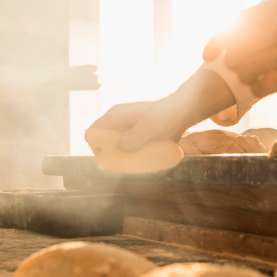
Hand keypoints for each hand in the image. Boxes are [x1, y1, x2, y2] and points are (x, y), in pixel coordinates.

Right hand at [86, 70, 236, 151]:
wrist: (183, 112)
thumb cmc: (167, 115)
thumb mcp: (151, 127)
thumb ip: (136, 137)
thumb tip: (120, 147)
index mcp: (115, 116)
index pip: (93, 133)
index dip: (96, 147)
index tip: (109, 158)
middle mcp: (117, 124)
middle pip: (103, 145)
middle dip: (111, 157)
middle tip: (127, 164)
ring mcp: (125, 131)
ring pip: (115, 151)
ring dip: (123, 160)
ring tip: (139, 162)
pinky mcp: (135, 139)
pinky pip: (127, 152)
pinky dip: (132, 159)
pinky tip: (145, 161)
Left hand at [203, 0, 276, 97]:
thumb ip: (261, 26)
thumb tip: (226, 44)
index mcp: (275, 9)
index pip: (235, 23)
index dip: (216, 41)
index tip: (207, 56)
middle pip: (238, 48)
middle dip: (232, 63)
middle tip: (234, 71)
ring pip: (249, 67)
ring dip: (244, 77)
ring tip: (250, 80)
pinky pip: (266, 84)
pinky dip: (258, 88)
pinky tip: (261, 88)